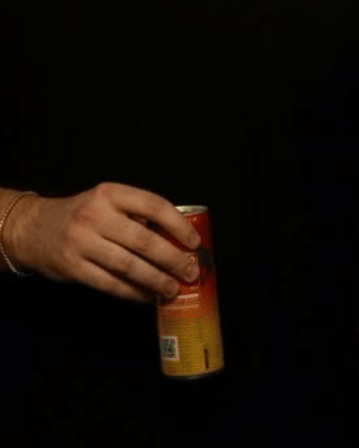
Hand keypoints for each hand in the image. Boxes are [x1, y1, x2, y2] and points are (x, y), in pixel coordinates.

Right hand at [4, 183, 200, 301]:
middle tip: (190, 272)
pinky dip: (132, 292)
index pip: (153, 205)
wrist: (33, 228)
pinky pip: (110, 283)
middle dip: (172, 258)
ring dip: (155, 280)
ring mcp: (82, 242)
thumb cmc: (82, 214)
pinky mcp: (73, 267)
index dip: (178, 225)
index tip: (194, 242)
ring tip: (172, 289)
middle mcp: (96, 215)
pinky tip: (147, 296)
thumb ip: (136, 213)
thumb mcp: (107, 201)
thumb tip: (176, 238)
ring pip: (128, 266)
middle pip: (143, 240)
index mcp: (111, 193)